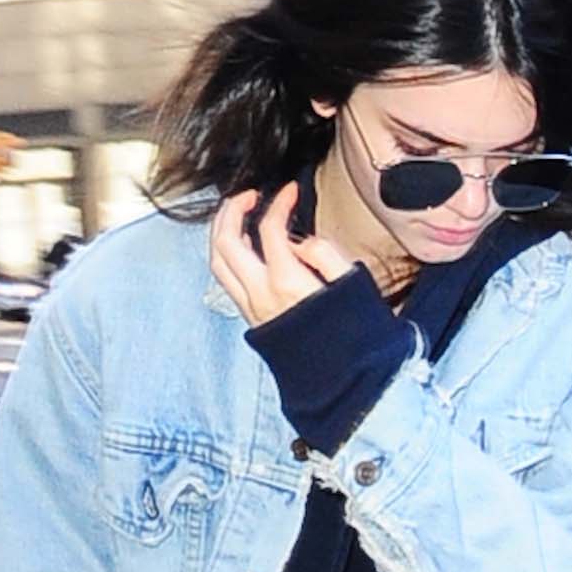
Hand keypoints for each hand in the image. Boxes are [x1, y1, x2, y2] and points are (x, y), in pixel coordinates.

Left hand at [209, 186, 355, 328]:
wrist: (344, 381)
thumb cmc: (354, 335)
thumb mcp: (351, 284)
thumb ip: (323, 254)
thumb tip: (300, 242)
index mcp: (287, 283)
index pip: (269, 229)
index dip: (279, 202)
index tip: (290, 191)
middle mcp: (261, 295)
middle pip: (226, 242)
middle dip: (232, 210)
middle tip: (248, 195)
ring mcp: (252, 308)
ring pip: (217, 262)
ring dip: (221, 232)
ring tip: (236, 214)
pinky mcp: (252, 318)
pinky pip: (226, 281)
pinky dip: (226, 255)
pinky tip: (240, 245)